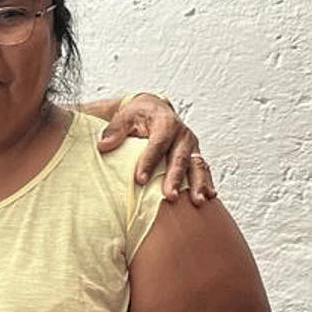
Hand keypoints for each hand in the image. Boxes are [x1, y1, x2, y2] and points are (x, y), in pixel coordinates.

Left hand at [96, 92, 214, 204]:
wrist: (154, 109)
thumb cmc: (137, 116)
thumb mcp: (124, 116)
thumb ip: (114, 130)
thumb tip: (103, 145)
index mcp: (165, 123)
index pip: (157, 144)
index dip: (149, 162)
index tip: (139, 180)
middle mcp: (182, 134)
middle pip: (180, 158)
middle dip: (176, 178)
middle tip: (169, 196)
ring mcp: (192, 146)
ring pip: (198, 165)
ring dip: (199, 184)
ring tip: (198, 201)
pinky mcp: (195, 155)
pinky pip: (204, 170)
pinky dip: (207, 183)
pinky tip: (208, 197)